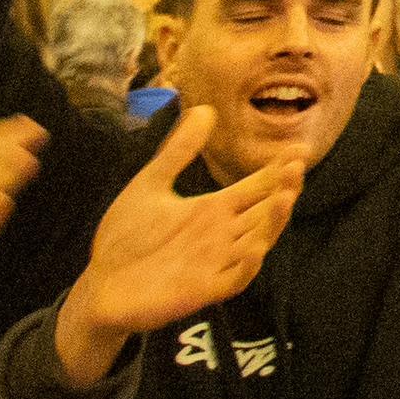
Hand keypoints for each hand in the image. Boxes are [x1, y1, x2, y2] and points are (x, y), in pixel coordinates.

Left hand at [49, 105, 301, 387]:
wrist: (100, 285)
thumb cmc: (126, 238)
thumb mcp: (151, 185)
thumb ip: (178, 152)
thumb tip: (204, 109)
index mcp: (213, 210)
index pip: (256, 187)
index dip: (277, 171)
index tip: (299, 151)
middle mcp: (222, 235)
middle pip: (263, 212)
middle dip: (282, 191)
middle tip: (296, 169)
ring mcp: (215, 263)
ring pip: (256, 242)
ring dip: (272, 223)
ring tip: (286, 198)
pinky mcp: (203, 290)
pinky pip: (234, 279)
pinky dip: (247, 266)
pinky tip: (256, 248)